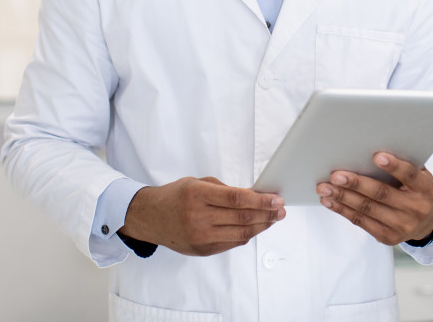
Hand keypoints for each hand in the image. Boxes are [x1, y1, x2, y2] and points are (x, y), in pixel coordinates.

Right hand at [119, 176, 285, 256]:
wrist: (150, 217)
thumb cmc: (176, 195)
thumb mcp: (198, 183)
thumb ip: (226, 190)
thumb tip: (255, 195)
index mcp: (197, 195)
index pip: (237, 199)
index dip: (261, 200)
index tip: (276, 198)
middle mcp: (198, 217)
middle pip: (242, 219)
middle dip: (267, 214)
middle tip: (281, 209)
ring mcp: (200, 237)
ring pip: (240, 235)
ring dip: (262, 226)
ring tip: (274, 218)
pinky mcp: (202, 250)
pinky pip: (232, 243)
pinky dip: (247, 235)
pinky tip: (257, 227)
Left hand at [316, 153, 432, 245]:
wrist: (427, 221)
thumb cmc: (415, 187)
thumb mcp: (417, 173)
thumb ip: (402, 161)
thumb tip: (371, 143)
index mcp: (425, 187)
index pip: (409, 175)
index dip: (394, 166)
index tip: (376, 156)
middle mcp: (416, 208)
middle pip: (382, 194)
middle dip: (356, 183)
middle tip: (336, 175)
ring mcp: (402, 225)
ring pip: (367, 209)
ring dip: (342, 198)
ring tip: (325, 188)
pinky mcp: (388, 237)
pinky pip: (362, 222)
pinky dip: (343, 210)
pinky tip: (330, 202)